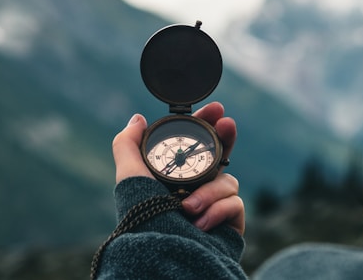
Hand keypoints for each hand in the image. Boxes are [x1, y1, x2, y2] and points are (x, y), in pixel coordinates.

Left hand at [112, 101, 243, 234]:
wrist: (163, 254)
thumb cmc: (144, 217)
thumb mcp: (129, 176)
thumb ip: (127, 144)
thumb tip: (137, 118)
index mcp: (175, 177)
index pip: (195, 145)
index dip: (206, 124)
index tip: (215, 108)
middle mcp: (195, 189)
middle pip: (220, 155)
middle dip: (225, 137)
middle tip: (227, 123)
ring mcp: (213, 205)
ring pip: (226, 180)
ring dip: (208, 191)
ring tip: (188, 208)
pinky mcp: (229, 222)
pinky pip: (235, 203)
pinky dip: (217, 210)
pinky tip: (200, 224)